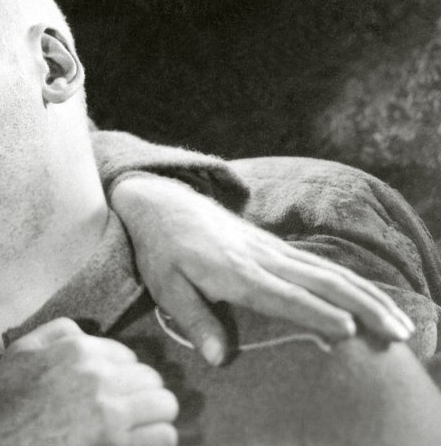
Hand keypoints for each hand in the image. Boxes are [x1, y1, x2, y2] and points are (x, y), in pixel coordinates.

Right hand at [0, 318, 177, 445]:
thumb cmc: (2, 401)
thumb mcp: (21, 351)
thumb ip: (58, 332)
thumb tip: (87, 333)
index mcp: (79, 350)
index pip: (128, 356)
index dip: (121, 374)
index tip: (110, 390)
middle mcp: (100, 377)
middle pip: (152, 378)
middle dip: (141, 392)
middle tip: (127, 408)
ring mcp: (112, 414)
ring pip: (166, 406)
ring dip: (154, 415)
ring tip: (139, 426)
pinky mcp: (118, 445)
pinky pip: (163, 436)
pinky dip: (156, 439)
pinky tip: (138, 441)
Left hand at [112, 173, 413, 364]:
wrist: (161, 201)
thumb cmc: (161, 250)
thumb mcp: (166, 286)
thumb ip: (195, 320)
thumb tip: (219, 359)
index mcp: (233, 271)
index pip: (283, 295)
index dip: (316, 312)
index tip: (349, 331)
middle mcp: (260, 258)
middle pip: (321, 282)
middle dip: (363, 307)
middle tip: (398, 332)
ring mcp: (271, 249)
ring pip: (329, 271)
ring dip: (368, 295)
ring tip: (399, 321)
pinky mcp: (275, 246)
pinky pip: (320, 264)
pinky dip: (352, 282)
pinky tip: (371, 299)